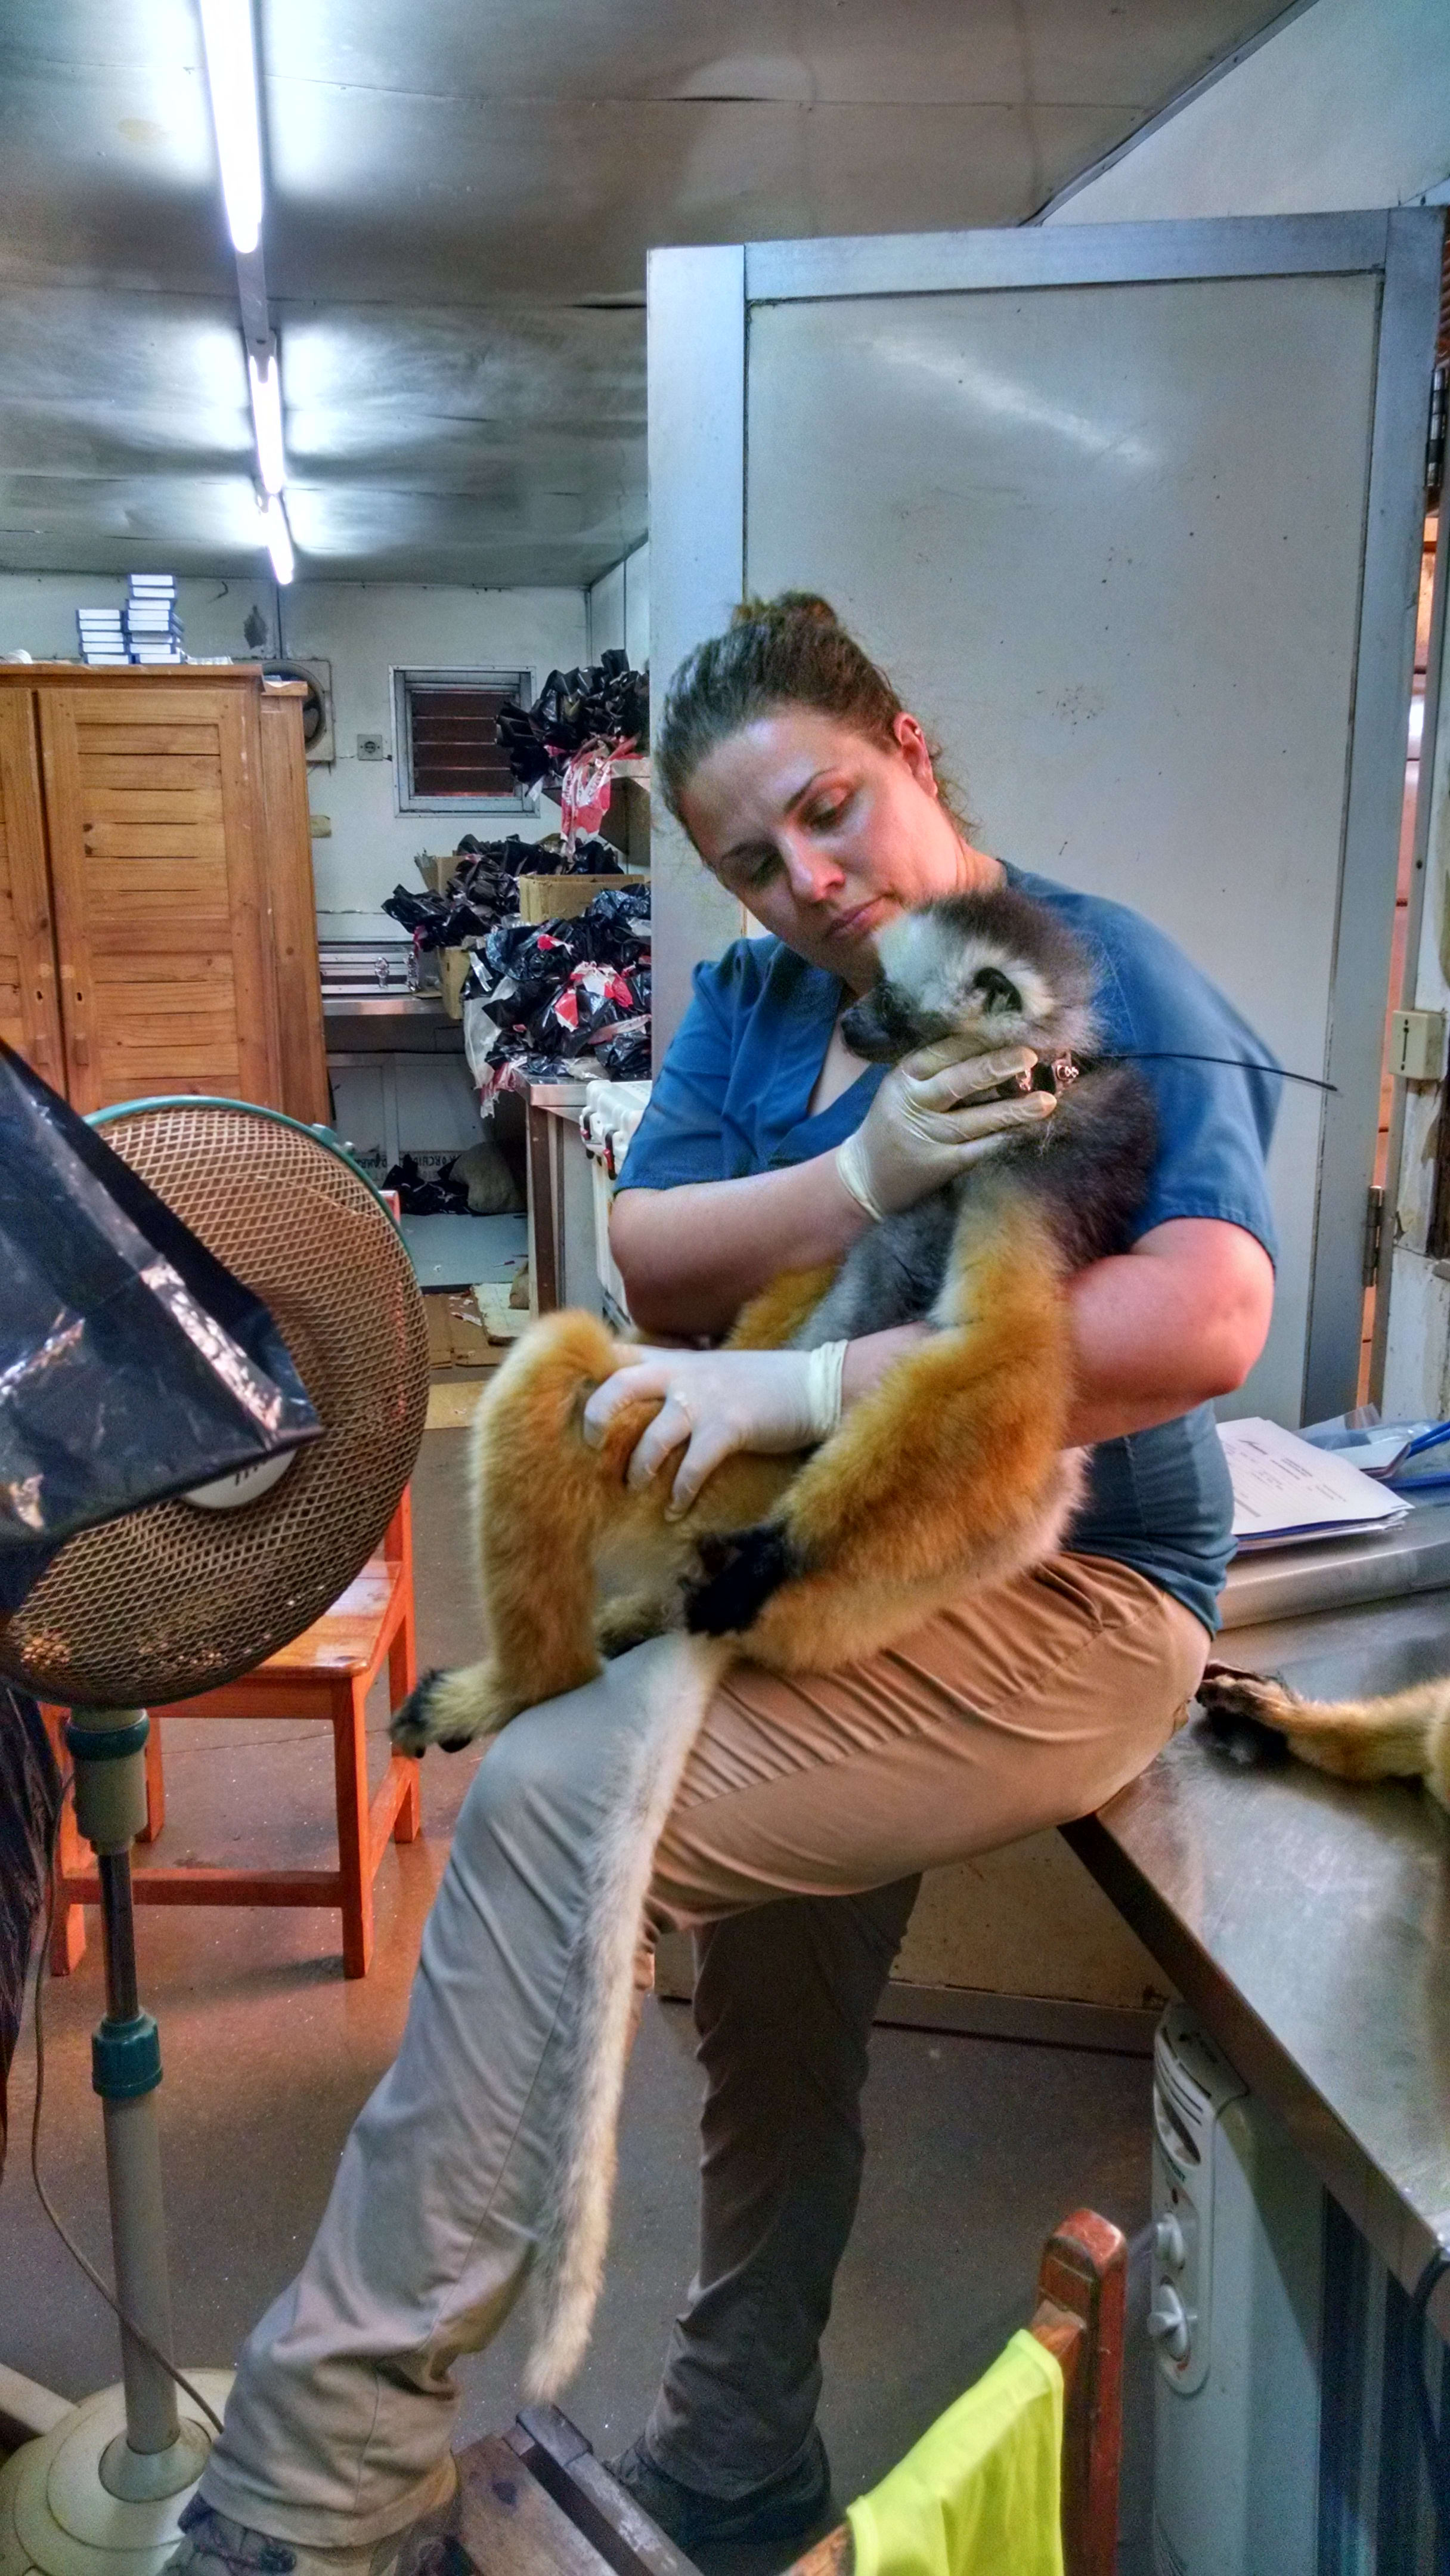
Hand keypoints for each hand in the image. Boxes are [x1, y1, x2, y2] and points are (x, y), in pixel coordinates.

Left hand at [582, 1342, 846, 1515]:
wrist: (813, 1384)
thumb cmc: (757, 1384)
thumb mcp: (708, 1370)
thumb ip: (671, 1381)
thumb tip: (633, 1409)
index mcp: (673, 1361)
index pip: (617, 1356)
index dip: (584, 1373)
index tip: (561, 1398)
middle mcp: (683, 1375)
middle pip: (621, 1385)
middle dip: (596, 1415)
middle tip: (586, 1443)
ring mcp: (706, 1400)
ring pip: (654, 1434)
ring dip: (639, 1465)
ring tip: (633, 1485)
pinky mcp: (731, 1427)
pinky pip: (695, 1465)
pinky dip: (681, 1491)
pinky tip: (675, 1509)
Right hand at [836, 1040, 1054, 1220]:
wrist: (864, 1176)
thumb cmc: (892, 1122)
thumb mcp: (902, 1086)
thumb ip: (936, 1066)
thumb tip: (990, 1039)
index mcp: (906, 1076)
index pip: (944, 1050)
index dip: (979, 1038)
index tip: (1010, 1026)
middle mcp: (916, 1103)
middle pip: (961, 1081)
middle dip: (997, 1066)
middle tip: (1031, 1056)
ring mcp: (929, 1136)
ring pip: (976, 1119)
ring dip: (1014, 1109)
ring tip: (1047, 1100)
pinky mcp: (941, 1165)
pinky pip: (979, 1150)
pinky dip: (1005, 1139)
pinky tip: (1029, 1132)